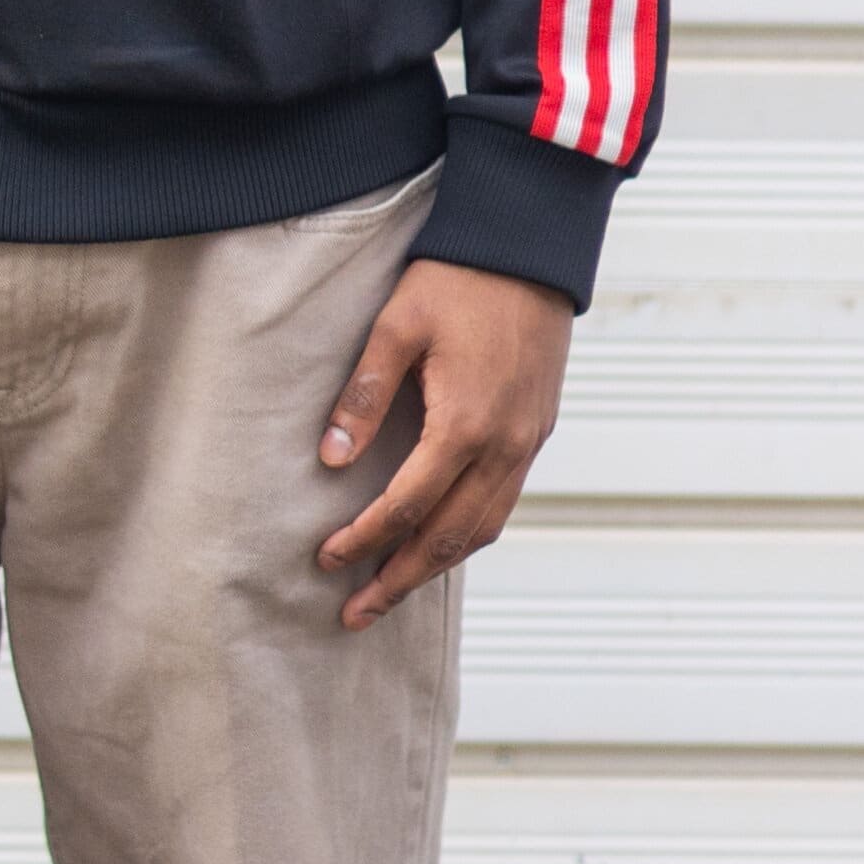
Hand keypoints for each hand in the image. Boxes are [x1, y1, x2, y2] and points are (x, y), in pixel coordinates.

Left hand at [316, 256, 572, 629]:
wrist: (530, 248)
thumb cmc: (457, 278)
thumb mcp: (396, 326)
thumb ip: (363, 395)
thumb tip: (333, 461)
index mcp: (466, 423)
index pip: (407, 506)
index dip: (364, 539)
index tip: (326, 560)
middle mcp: (505, 446)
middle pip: (449, 538)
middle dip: (399, 580)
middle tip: (354, 615)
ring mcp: (528, 442)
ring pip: (483, 529)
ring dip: (436, 566)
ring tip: (392, 591)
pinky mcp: (537, 431)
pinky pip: (503, 503)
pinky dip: (469, 535)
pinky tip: (440, 543)